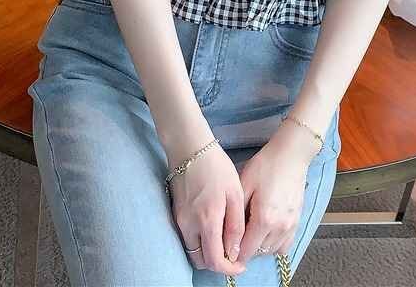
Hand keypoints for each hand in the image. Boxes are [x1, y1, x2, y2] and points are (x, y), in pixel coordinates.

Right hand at [168, 143, 246, 277]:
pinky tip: (212, 227)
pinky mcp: (175, 213)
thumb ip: (235, 225)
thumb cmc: (216, 166)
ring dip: (207, 252)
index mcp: (207, 220)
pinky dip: (199, 241)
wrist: (189, 147)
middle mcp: (189, 225)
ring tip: (224, 239)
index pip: (214, 261)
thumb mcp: (235, 193)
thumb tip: (235, 252)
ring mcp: (179, 220)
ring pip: (192, 250)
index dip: (229, 268)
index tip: (240, 264)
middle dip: (217, 262)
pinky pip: (187, 237)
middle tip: (232, 252)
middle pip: (201, 260)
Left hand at [235, 123, 319, 264]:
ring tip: (249, 233)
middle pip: (258, 253)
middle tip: (235, 237)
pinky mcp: (297, 221)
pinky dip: (274, 244)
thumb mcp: (244, 184)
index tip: (225, 247)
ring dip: (259, 248)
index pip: (246, 251)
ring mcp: (291, 226)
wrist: (291, 155)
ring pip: (271, 251)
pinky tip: (266, 232)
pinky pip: (285, 245)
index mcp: (264, 219)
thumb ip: (236, 214)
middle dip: (245, 250)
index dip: (233, 252)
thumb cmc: (265, 165)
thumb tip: (228, 235)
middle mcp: (279, 228)